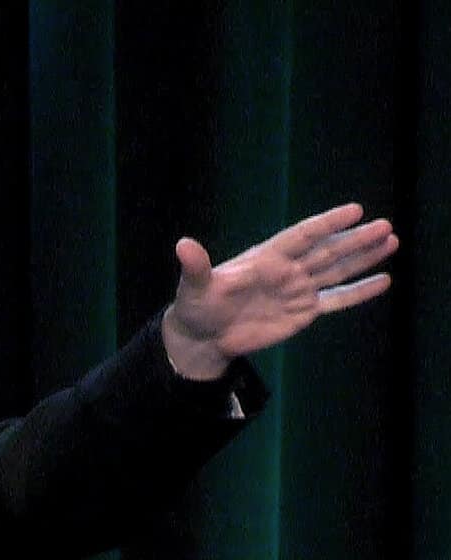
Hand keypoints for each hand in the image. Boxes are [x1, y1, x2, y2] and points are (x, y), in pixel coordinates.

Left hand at [161, 202, 398, 379]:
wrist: (203, 335)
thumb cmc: (196, 306)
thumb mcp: (194, 286)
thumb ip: (196, 266)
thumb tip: (182, 245)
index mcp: (265, 258)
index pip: (302, 236)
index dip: (327, 224)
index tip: (354, 210)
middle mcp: (287, 270)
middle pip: (327, 251)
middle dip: (356, 239)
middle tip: (386, 225)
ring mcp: (297, 290)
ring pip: (337, 270)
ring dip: (363, 257)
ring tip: (391, 241)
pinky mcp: (303, 312)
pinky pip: (337, 300)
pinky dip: (359, 292)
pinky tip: (383, 280)